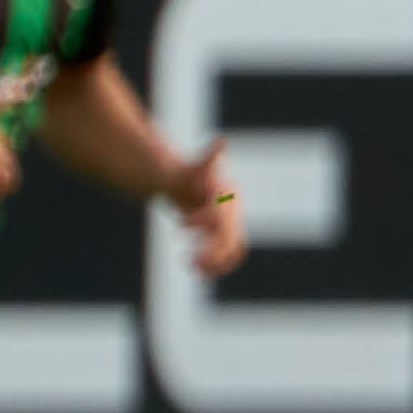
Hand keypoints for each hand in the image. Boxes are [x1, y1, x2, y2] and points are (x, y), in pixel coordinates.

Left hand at [171, 139, 246, 277]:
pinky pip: (227, 254)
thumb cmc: (183, 172)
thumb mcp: (190, 168)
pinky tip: (197, 270)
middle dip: (211, 249)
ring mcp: (230, 223)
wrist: (181, 182)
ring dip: (214, 261)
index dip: (202, 220)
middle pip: (229, 235)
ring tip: (190, 265)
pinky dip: (216, 265)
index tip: (179, 224)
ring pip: (231, 248)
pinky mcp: (223, 234)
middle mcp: (233, 209)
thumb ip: (206, 159)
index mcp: (227, 193)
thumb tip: (222, 141)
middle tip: (187, 260)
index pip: (222, 212)